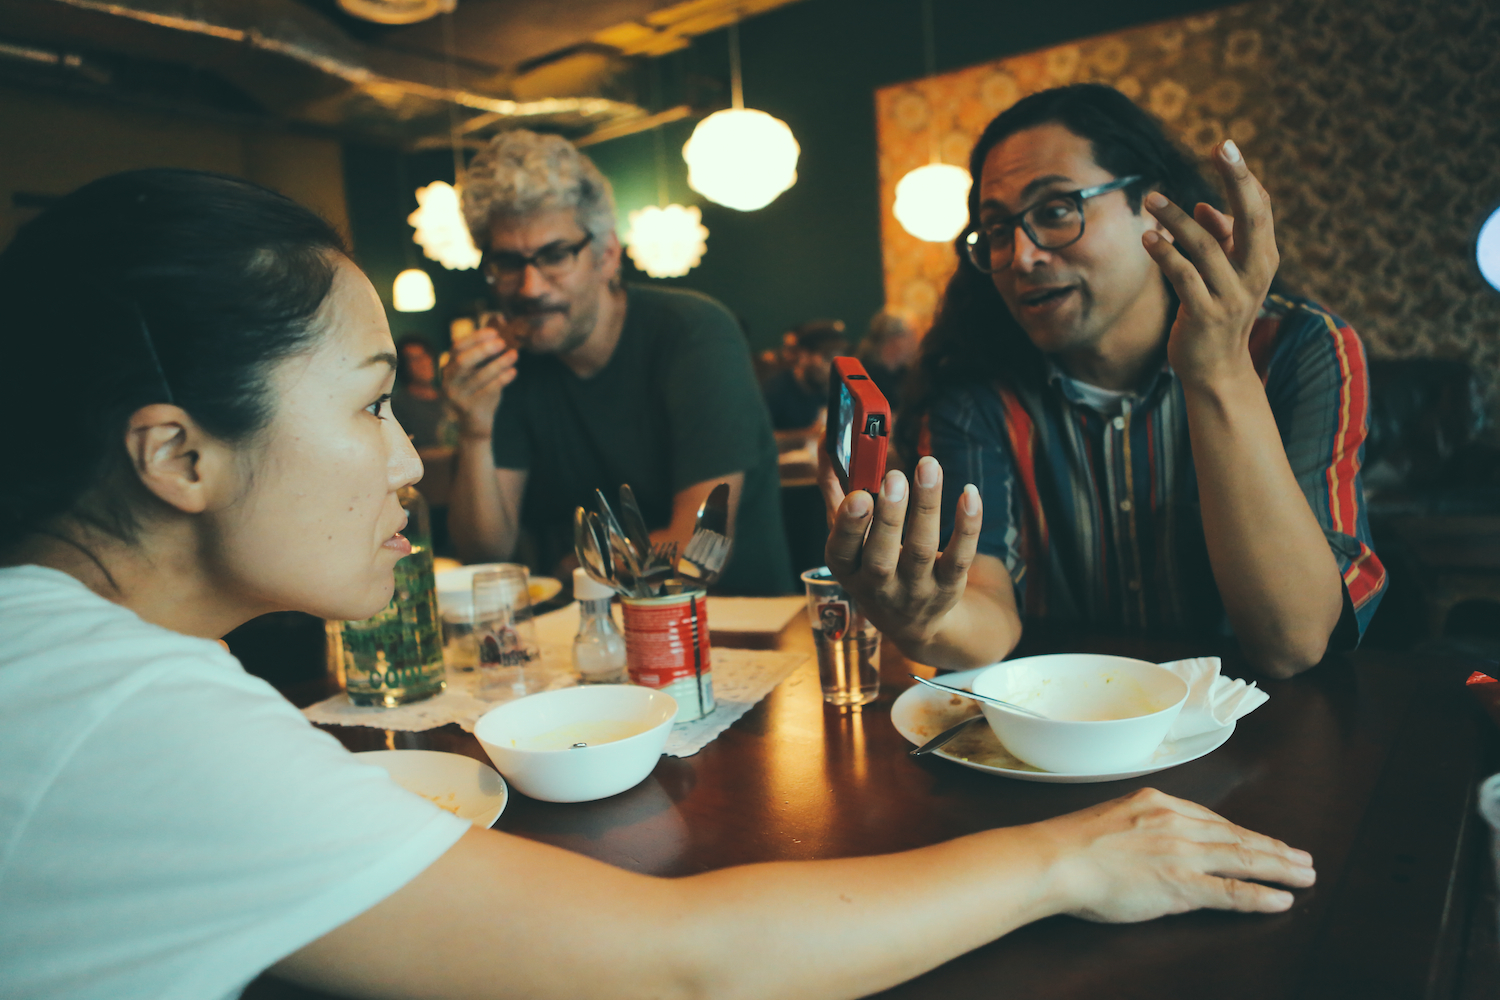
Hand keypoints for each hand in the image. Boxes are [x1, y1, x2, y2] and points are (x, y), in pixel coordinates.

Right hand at [442, 320, 517, 439]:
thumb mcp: (480, 369)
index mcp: (449, 366)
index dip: (476, 337)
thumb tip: (501, 320)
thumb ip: (487, 350)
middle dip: (483, 350)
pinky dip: (502, 379)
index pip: (458, 346)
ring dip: (498, 364)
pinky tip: (514, 371)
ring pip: (478, 376)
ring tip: (515, 355)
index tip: (495, 331)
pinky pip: (488, 391)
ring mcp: (457, 395)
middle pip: (462, 361)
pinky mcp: (469, 408)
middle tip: (503, 343)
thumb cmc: (480, 389)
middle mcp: (449, 380)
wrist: (476, 421)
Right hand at [819, 450, 981, 647]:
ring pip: (922, 549)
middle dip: (889, 516)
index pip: (841, 552)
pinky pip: (960, 556)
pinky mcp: (949, 586)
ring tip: (928, 466)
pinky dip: (966, 524)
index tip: (859, 495)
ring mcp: (915, 590)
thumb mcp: (849, 540)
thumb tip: (826, 446)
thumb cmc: (873, 567)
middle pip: (881, 556)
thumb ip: (837, 493)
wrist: (912, 620)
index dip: (849, 526)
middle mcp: (878, 587)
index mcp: (847, 570)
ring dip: (926, 506)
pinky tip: (968, 492)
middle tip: (894, 476)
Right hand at [1038, 788, 1315, 922]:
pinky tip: (1282, 900)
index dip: (1243, 833)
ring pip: (1243, 859)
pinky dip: (1261, 896)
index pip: (1212, 820)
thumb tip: (1158, 848)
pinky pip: (1231, 891)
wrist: (1055, 859)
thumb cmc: (1071, 845)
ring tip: (1305, 875)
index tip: (1261, 840)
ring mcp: (1181, 852)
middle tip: (1302, 857)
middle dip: (1273, 848)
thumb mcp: (1112, 820)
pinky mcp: (1180, 883)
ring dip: (1279, 867)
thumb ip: (1142, 830)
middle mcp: (1176, 822)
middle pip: (1236, 836)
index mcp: (1158, 803)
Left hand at [1142, 139, 1278, 390]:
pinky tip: (1148, 237)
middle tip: (1220, 146)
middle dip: (1237, 180)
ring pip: (1206, 245)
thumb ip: (1220, 241)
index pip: (1260, 208)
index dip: (1244, 176)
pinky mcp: (1205, 314)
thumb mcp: (1226, 275)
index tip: (1225, 145)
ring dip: (1176, 218)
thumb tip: (1203, 207)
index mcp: (1263, 258)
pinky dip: (1165, 253)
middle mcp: (1255, 273)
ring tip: (1151, 198)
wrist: (1217, 371)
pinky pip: (1184, 276)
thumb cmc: (1218, 314)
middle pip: (1252, 217)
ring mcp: (1232, 295)